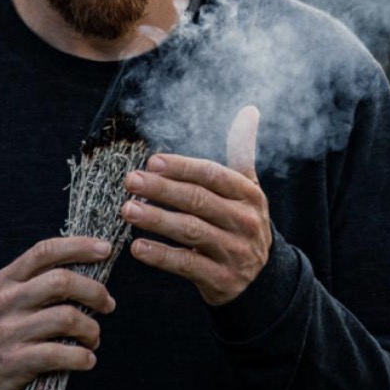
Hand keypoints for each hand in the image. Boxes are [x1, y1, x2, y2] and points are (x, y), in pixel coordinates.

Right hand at [0, 236, 115, 389]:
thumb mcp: (4, 300)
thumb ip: (35, 284)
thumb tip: (85, 272)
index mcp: (7, 280)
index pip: (45, 251)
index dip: (78, 246)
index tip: (105, 249)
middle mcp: (7, 300)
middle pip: (62, 281)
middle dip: (94, 291)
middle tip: (108, 304)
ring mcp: (9, 331)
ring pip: (66, 318)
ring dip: (91, 329)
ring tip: (94, 338)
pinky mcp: (14, 362)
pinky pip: (59, 354)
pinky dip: (81, 357)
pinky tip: (86, 360)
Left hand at [121, 106, 270, 305]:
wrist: (262, 279)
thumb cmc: (243, 223)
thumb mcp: (248, 188)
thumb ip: (242, 151)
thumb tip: (249, 110)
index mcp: (249, 195)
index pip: (213, 175)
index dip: (183, 167)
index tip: (152, 162)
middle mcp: (245, 222)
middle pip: (199, 200)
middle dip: (162, 190)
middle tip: (131, 181)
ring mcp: (234, 252)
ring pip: (191, 231)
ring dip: (157, 219)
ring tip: (127, 210)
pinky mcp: (222, 279)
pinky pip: (187, 265)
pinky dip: (161, 256)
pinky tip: (137, 247)